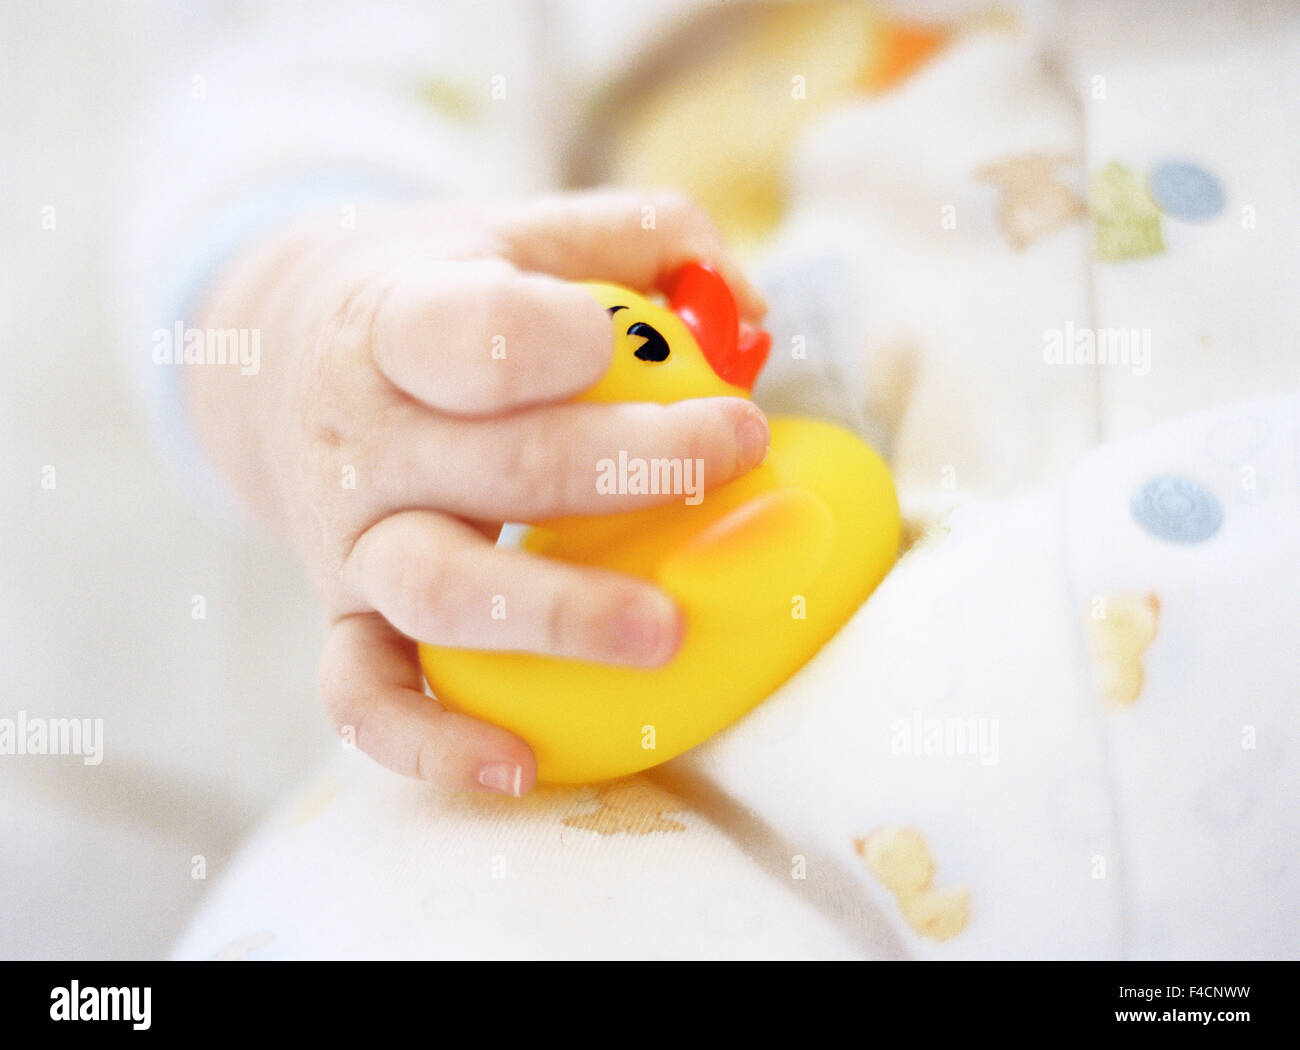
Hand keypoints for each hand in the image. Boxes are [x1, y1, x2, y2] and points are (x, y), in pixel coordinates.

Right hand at [187, 190, 768, 795]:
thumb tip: (747, 309)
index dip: (558, 342)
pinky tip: (520, 765)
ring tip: (664, 630)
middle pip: (499, 466)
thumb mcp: (515, 234)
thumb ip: (638, 239)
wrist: (280, 354)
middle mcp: (364, 437)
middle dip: (634, 467)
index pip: (467, 333)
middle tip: (738, 451)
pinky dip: (429, 742)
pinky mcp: (344, 616)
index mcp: (397, 320)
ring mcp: (349, 539)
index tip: (651, 343)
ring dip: (557, 614)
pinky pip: (364, 695)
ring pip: (439, 589)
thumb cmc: (435, 296)